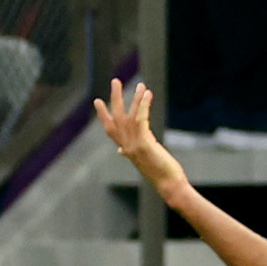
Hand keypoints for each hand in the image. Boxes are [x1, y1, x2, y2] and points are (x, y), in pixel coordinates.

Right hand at [94, 79, 187, 198]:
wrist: (168, 184)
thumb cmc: (160, 173)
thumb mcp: (143, 160)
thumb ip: (132, 152)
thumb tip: (121, 150)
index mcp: (126, 149)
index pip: (110, 129)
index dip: (103, 115)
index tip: (98, 101)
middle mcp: (126, 146)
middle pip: (116, 118)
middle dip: (115, 98)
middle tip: (115, 81)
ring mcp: (134, 145)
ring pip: (129, 116)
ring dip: (134, 98)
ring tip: (140, 83)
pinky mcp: (144, 144)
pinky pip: (141, 120)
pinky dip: (143, 106)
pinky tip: (148, 94)